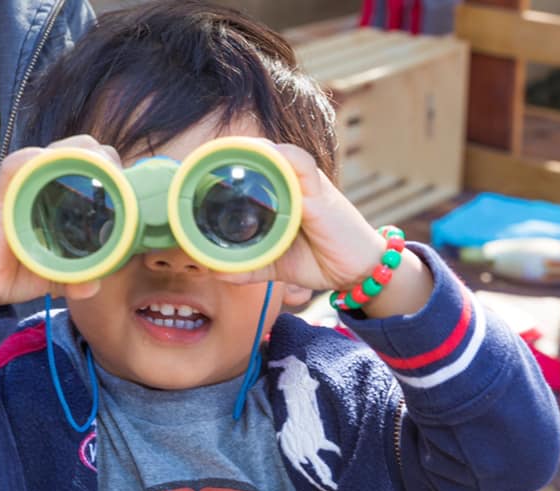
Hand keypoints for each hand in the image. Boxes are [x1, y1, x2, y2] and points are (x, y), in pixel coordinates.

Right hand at [0, 135, 114, 317]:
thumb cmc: (20, 270)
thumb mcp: (59, 276)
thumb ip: (79, 278)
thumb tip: (92, 286)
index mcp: (62, 193)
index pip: (96, 162)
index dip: (116, 171)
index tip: (128, 194)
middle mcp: (43, 180)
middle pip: (84, 148)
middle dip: (106, 161)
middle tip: (116, 188)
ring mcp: (22, 180)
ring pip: (58, 150)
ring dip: (82, 158)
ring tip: (97, 181)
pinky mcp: (2, 188)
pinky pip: (20, 164)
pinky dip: (38, 163)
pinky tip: (52, 177)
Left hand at [217, 143, 432, 316]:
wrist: (359, 271)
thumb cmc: (320, 259)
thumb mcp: (277, 264)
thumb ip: (249, 265)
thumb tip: (215, 271)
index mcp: (283, 194)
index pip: (255, 166)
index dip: (230, 159)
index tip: (200, 163)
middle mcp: (295, 183)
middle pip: (263, 153)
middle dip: (234, 149)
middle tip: (204, 153)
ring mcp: (309, 185)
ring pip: (279, 155)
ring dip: (254, 150)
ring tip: (226, 149)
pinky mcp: (321, 194)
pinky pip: (302, 167)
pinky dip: (283, 158)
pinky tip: (267, 155)